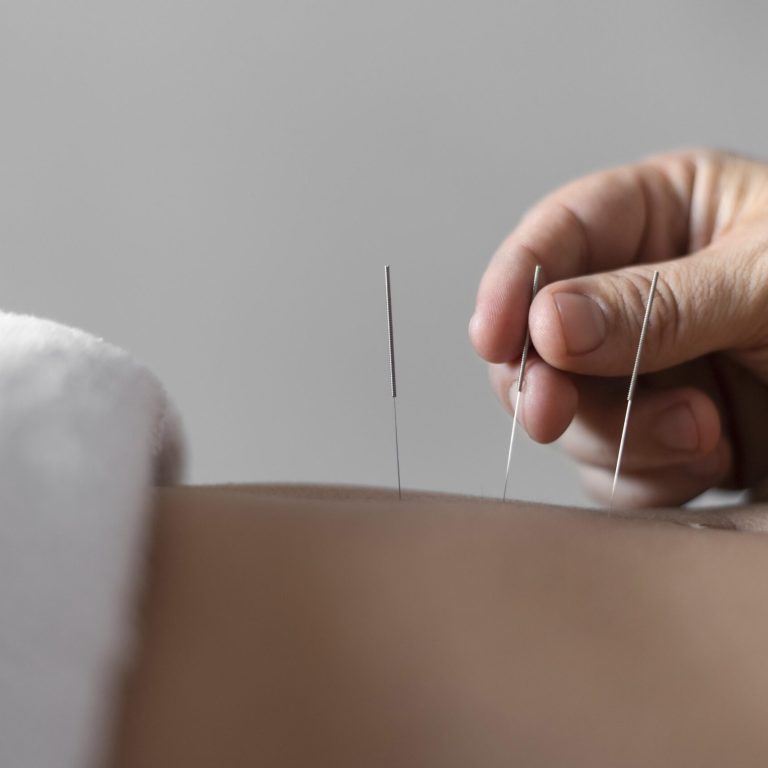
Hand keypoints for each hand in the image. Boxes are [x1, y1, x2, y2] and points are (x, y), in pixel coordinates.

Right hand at [470, 149, 767, 507]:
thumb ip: (659, 304)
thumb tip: (547, 324)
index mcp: (663, 218)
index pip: (558, 237)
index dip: (512, 284)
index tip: (493, 336)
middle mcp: (640, 294)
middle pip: (541, 339)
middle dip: (550, 382)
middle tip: (553, 414)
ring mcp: (648, 370)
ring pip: (571, 413)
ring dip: (622, 437)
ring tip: (708, 433)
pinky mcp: (664, 434)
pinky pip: (612, 467)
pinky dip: (646, 478)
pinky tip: (710, 460)